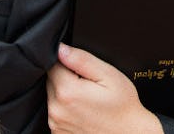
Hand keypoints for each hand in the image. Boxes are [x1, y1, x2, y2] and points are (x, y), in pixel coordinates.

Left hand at [47, 44, 161, 133]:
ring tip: (87, 99)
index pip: (52, 64)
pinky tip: (83, 111)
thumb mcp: (108, 75)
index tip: (82, 70)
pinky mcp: (58, 132)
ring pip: (52, 96)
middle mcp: (56, 110)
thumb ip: (82, 59)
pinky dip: (65, 109)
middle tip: (88, 85)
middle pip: (50, 80)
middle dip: (65, 78)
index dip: (67, 62)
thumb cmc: (122, 106)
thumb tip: (61, 48)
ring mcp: (56, 124)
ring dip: (64, 94)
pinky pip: (55, 112)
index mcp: (67, 91)